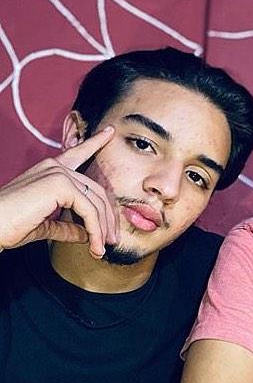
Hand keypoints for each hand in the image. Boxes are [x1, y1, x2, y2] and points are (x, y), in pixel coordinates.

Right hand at [0, 126, 116, 257]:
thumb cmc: (11, 225)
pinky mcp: (59, 184)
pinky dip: (95, 231)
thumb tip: (88, 234)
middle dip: (108, 219)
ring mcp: (57, 173)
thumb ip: (69, 226)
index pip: (78, 155)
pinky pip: (90, 210)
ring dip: (102, 230)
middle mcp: (54, 167)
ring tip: (100, 250)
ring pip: (96, 203)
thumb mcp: (47, 225)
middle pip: (97, 191)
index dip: (95, 143)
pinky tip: (93, 246)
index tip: (110, 133)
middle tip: (111, 241)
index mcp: (50, 171)